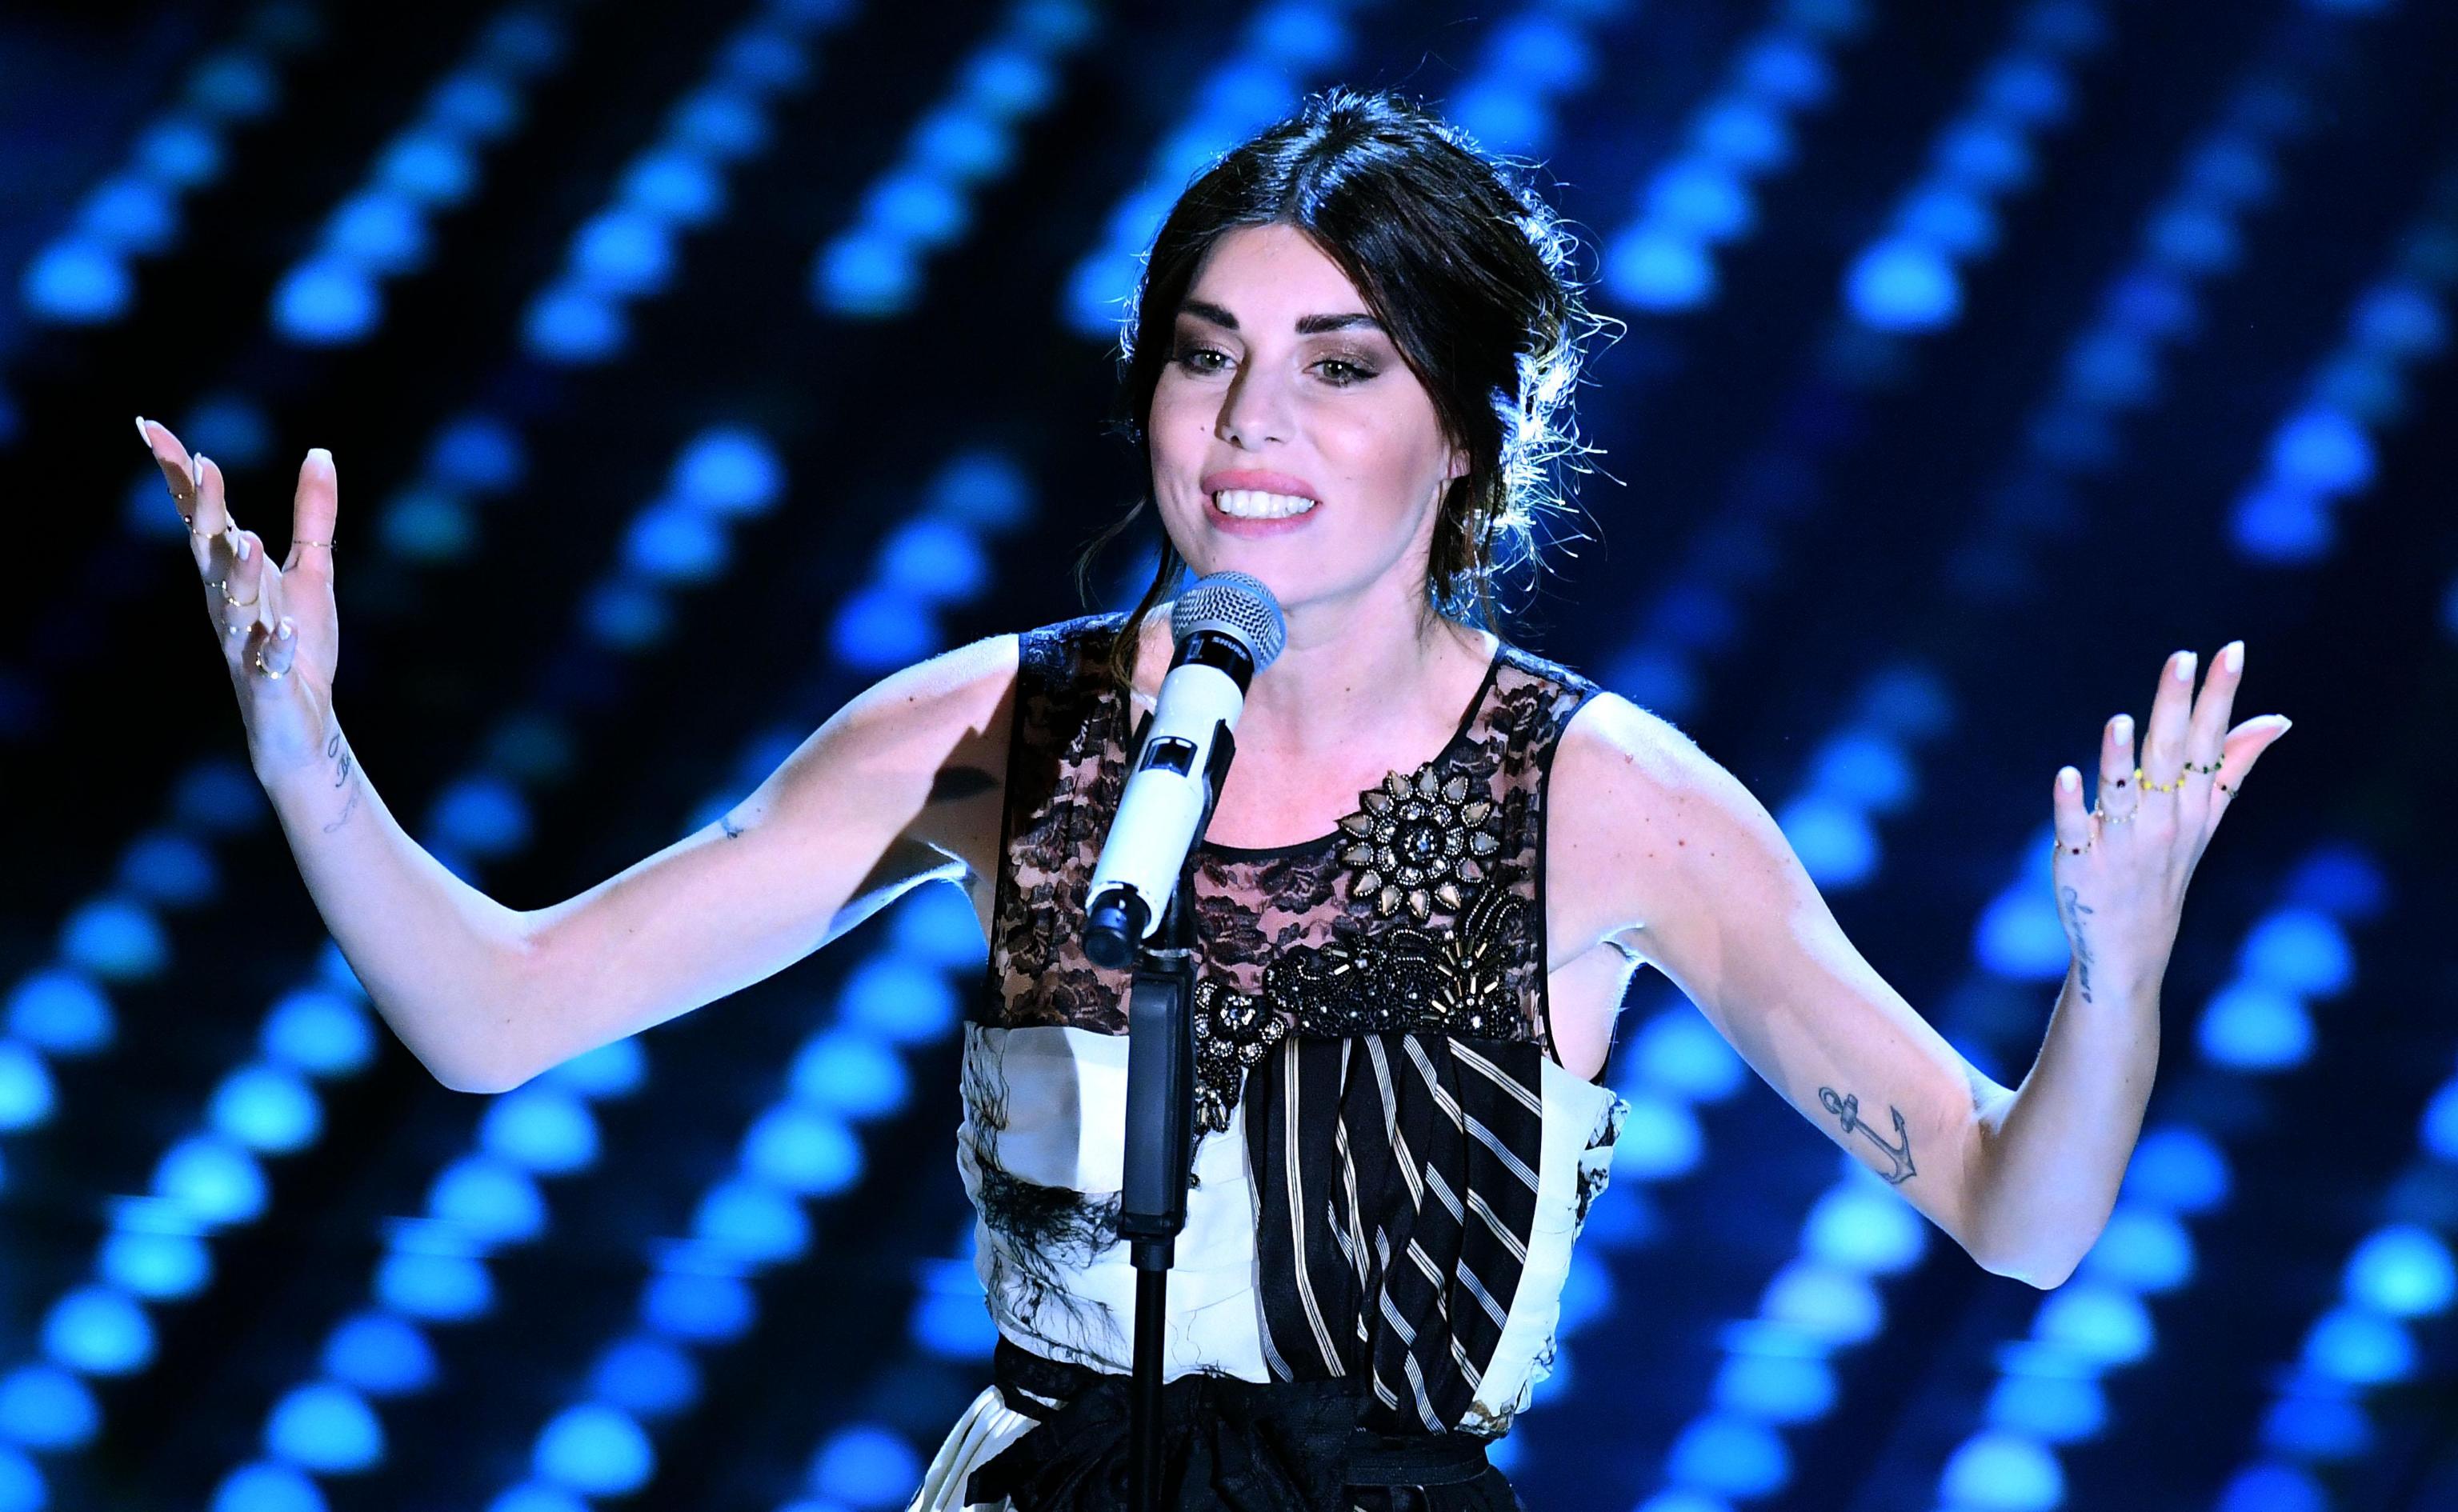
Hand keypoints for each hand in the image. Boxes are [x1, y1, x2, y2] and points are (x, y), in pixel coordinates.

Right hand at [138, 416, 342, 779]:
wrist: (302, 723)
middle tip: (204, 466)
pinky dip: (275, 644)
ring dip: (241, 573)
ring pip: (236, 605)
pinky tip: (283, 628)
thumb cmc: (297, 643)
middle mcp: (227, 604)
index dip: (178, 476)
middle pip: (210, 553)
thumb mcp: (311, 570)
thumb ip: (312, 514)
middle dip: (207, 511)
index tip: (152, 428)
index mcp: (231, 574)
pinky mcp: (269, 682)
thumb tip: (319, 452)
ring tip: (249, 538)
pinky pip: (269, 662)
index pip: (201, 518)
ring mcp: (244, 644)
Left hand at [2049, 641, 2290, 1000]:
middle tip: (2182, 658)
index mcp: (2192, 804)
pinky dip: (2071, 805)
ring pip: (2121, 793)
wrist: (2132, 945)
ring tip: (2122, 721)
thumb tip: (2277, 719)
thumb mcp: (2205, 819)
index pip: (2208, 742)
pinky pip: (2075, 829)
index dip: (2219, 697)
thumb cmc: (2165, 867)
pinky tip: (2066, 774)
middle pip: (2168, 756)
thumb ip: (2233, 766)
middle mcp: (2161, 819)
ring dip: (2120, 758)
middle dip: (2175, 707)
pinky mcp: (2079, 862)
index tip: (2231, 651)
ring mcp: (2121, 842)